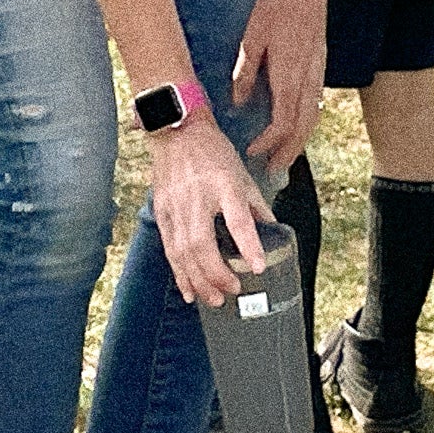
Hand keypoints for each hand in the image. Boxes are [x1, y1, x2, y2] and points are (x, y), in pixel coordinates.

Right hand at [148, 116, 274, 306]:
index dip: (248, 245)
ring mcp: (176, 206)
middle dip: (216, 274)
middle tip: (233, 292)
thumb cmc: (213, 152)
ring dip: (198, 280)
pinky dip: (179, 273)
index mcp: (224, 184)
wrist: (177, 132)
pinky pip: (169, 249)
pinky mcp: (162, 212)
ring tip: (213, 300)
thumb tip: (271, 230)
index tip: (258, 267)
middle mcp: (198, 197)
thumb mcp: (242, 173)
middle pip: (203, 244)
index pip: (238, 219)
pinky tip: (189, 290)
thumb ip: (255, 204)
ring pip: (183, 252)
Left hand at [231, 0, 328, 170]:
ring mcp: (317, 73)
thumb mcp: (253, 38)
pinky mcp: (320, 66)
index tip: (253, 151)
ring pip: (312, 117)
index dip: (269, 142)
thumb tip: (238, 101)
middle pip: (302, 128)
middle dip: (289, 152)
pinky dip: (306, 123)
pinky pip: (315, 104)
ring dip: (299, 141)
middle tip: (273, 171)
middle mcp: (307, 79)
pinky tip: (297, 126)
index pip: (283, 122)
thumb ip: (245, 72)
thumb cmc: (277, 6)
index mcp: (289, 74)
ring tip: (285, 156)